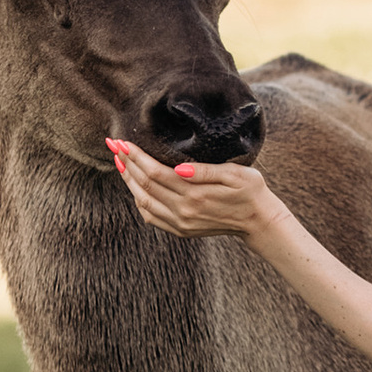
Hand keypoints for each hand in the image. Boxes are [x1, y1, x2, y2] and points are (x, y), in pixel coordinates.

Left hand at [109, 136, 279, 240]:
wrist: (258, 221)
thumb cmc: (251, 191)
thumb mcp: (237, 174)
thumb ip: (207, 170)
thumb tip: (178, 167)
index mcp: (196, 194)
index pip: (155, 173)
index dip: (136, 156)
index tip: (123, 141)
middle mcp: (184, 211)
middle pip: (145, 186)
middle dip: (127, 163)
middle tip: (113, 145)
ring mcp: (181, 223)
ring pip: (143, 202)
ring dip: (128, 181)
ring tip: (119, 162)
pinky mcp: (181, 230)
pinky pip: (151, 216)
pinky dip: (139, 200)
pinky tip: (135, 186)